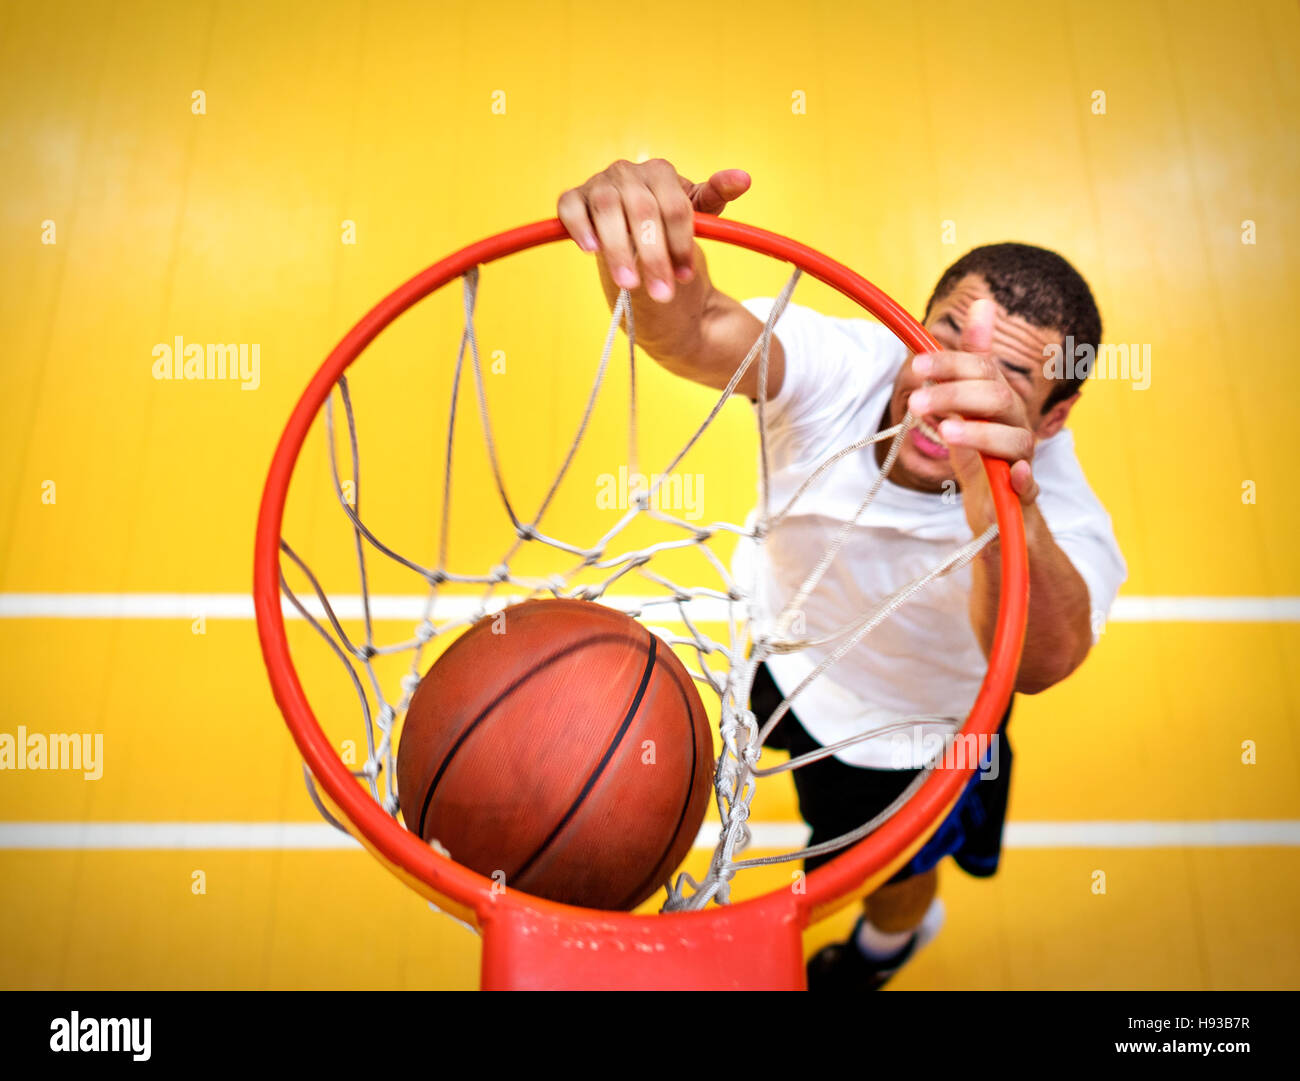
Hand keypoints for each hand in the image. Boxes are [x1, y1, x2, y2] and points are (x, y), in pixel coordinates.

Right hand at [557, 159, 750, 301]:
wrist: (634, 238)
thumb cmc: (667, 226)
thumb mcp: (697, 214)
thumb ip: (716, 196)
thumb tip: (744, 179)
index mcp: (661, 172)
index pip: (674, 207)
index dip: (681, 245)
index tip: (685, 277)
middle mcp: (628, 171)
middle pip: (643, 211)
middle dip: (654, 257)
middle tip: (662, 293)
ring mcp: (599, 183)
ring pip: (608, 210)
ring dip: (619, 250)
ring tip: (629, 283)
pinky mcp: (575, 199)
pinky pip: (571, 207)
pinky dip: (579, 226)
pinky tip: (591, 250)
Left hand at [907, 299, 1038, 530]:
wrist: (998, 516)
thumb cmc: (982, 456)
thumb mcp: (967, 409)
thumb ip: (968, 364)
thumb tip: (982, 305)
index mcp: (1000, 402)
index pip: (983, 370)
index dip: (952, 364)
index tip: (917, 365)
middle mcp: (1015, 425)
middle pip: (997, 397)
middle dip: (956, 395)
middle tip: (915, 401)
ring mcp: (1022, 460)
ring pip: (1014, 439)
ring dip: (980, 433)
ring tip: (944, 432)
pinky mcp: (1023, 496)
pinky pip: (1031, 487)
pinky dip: (1025, 480)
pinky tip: (1015, 474)